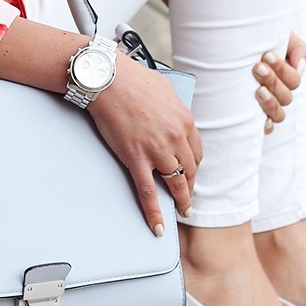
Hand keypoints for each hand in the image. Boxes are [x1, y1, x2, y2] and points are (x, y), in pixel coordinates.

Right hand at [88, 55, 201, 232]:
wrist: (109, 79)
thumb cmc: (133, 79)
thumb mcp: (165, 90)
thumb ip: (174, 109)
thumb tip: (174, 118)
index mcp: (184, 120)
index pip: (196, 151)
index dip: (194, 166)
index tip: (191, 173)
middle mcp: (175, 137)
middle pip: (189, 169)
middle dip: (190, 185)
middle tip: (189, 196)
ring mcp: (156, 150)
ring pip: (175, 183)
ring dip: (181, 199)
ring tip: (183, 210)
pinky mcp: (136, 158)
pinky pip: (148, 192)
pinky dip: (154, 212)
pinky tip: (158, 226)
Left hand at [253, 31, 305, 132]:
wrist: (226, 46)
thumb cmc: (254, 39)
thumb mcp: (278, 37)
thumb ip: (297, 47)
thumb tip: (300, 64)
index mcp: (286, 74)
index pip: (294, 79)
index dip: (283, 69)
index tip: (267, 56)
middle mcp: (279, 92)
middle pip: (287, 96)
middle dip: (273, 81)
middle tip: (257, 68)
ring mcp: (268, 106)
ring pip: (279, 114)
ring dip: (270, 102)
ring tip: (258, 90)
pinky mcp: (255, 117)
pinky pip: (266, 128)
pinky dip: (266, 125)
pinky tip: (260, 120)